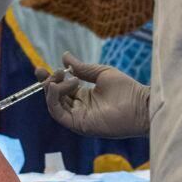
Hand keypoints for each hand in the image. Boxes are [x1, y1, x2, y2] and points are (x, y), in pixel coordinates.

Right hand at [34, 52, 149, 137]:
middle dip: (47, 81)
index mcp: (83, 96)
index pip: (60, 88)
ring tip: (62, 76)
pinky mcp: (78, 125)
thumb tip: (64, 56)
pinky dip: (54, 98)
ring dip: (52, 88)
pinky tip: (61, 86)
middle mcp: (78, 108)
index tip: (40, 68)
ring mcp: (77, 117)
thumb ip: (81, 67)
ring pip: (53, 104)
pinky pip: (58, 113)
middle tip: (47, 70)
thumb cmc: (126, 89)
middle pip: (53, 96)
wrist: (140, 105)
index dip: (49, 79)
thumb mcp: (100, 73)